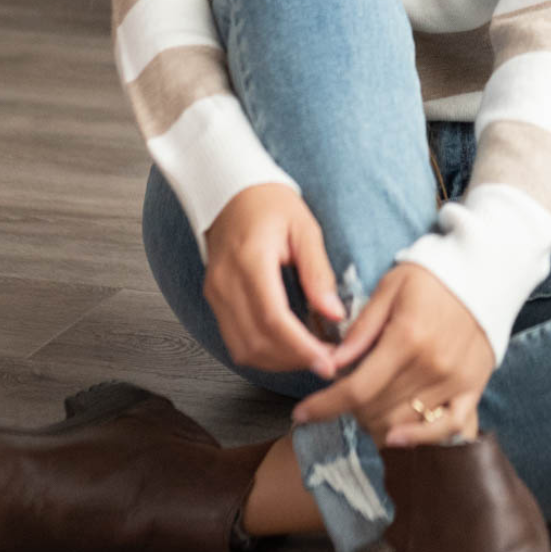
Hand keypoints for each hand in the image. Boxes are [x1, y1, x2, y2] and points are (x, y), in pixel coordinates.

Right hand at [203, 184, 348, 379]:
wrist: (231, 190)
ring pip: (243, 349)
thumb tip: (335, 313)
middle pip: (257, 342)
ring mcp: (216, 293)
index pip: (273, 319)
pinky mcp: (215, 300)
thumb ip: (318, 273)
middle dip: (294, 360)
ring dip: (278, 362)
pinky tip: (287, 347)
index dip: (301, 348)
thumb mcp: (304, 229)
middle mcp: (226, 283)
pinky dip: (263, 352)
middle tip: (327, 362)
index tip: (328, 361)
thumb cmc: (268, 202)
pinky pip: (235, 340)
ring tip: (310, 356)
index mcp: (250, 261)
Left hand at [289, 261, 495, 446]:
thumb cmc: (430, 278)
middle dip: (347, 410)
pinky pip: (448, 428)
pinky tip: (396, 438)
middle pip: (376, 410)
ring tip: (363, 409)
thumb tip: (331, 363)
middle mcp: (431, 366)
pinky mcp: (473, 388)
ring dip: (374, 422)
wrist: (484, 273)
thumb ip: (361, 329)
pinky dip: (420, 438)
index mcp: (407, 338)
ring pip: (403, 422)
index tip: (301, 414)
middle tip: (339, 396)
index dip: (324, 406)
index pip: (356, 389)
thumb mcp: (389, 288)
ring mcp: (455, 381)